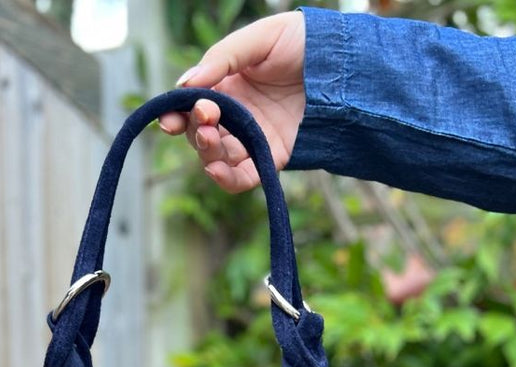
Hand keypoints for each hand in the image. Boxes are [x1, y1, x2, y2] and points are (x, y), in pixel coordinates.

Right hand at [158, 12, 305, 192]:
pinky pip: (243, 176)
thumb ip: (223, 58)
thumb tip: (186, 85)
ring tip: (212, 137)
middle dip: (195, 130)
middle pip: (201, 133)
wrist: (345, 66)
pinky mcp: (272, 156)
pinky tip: (216, 169)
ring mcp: (253, 137)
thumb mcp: (260, 38)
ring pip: (218, 156)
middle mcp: (236, 113)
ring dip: (208, 152)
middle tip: (205, 117)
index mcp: (227, 84)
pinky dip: (227, 178)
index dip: (177, 114)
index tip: (169, 118)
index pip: (192, 104)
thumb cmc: (303, 43)